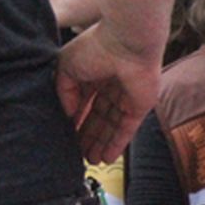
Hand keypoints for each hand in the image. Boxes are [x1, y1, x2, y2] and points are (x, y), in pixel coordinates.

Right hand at [55, 23, 162, 164]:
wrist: (127, 43)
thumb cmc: (97, 48)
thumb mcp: (66, 67)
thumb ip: (64, 92)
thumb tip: (69, 114)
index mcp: (94, 73)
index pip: (84, 103)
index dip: (75, 120)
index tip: (65, 136)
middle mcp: (111, 86)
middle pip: (98, 117)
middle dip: (88, 136)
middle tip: (77, 155)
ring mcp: (127, 97)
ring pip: (112, 126)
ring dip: (101, 144)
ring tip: (90, 162)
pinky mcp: (140, 106)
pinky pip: (127, 129)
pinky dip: (117, 144)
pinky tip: (106, 158)